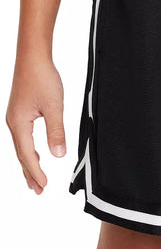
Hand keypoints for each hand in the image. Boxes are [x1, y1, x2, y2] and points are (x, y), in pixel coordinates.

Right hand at [6, 56, 65, 193]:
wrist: (33, 58)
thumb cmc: (42, 79)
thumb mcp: (54, 106)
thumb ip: (56, 131)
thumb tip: (58, 155)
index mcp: (19, 124)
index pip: (27, 155)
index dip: (35, 172)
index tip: (43, 187)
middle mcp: (13, 123)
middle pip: (20, 154)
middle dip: (29, 173)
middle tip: (38, 191)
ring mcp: (15, 117)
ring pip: (21, 147)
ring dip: (28, 163)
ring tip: (35, 179)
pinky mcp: (20, 112)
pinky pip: (23, 137)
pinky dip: (28, 150)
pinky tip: (34, 152)